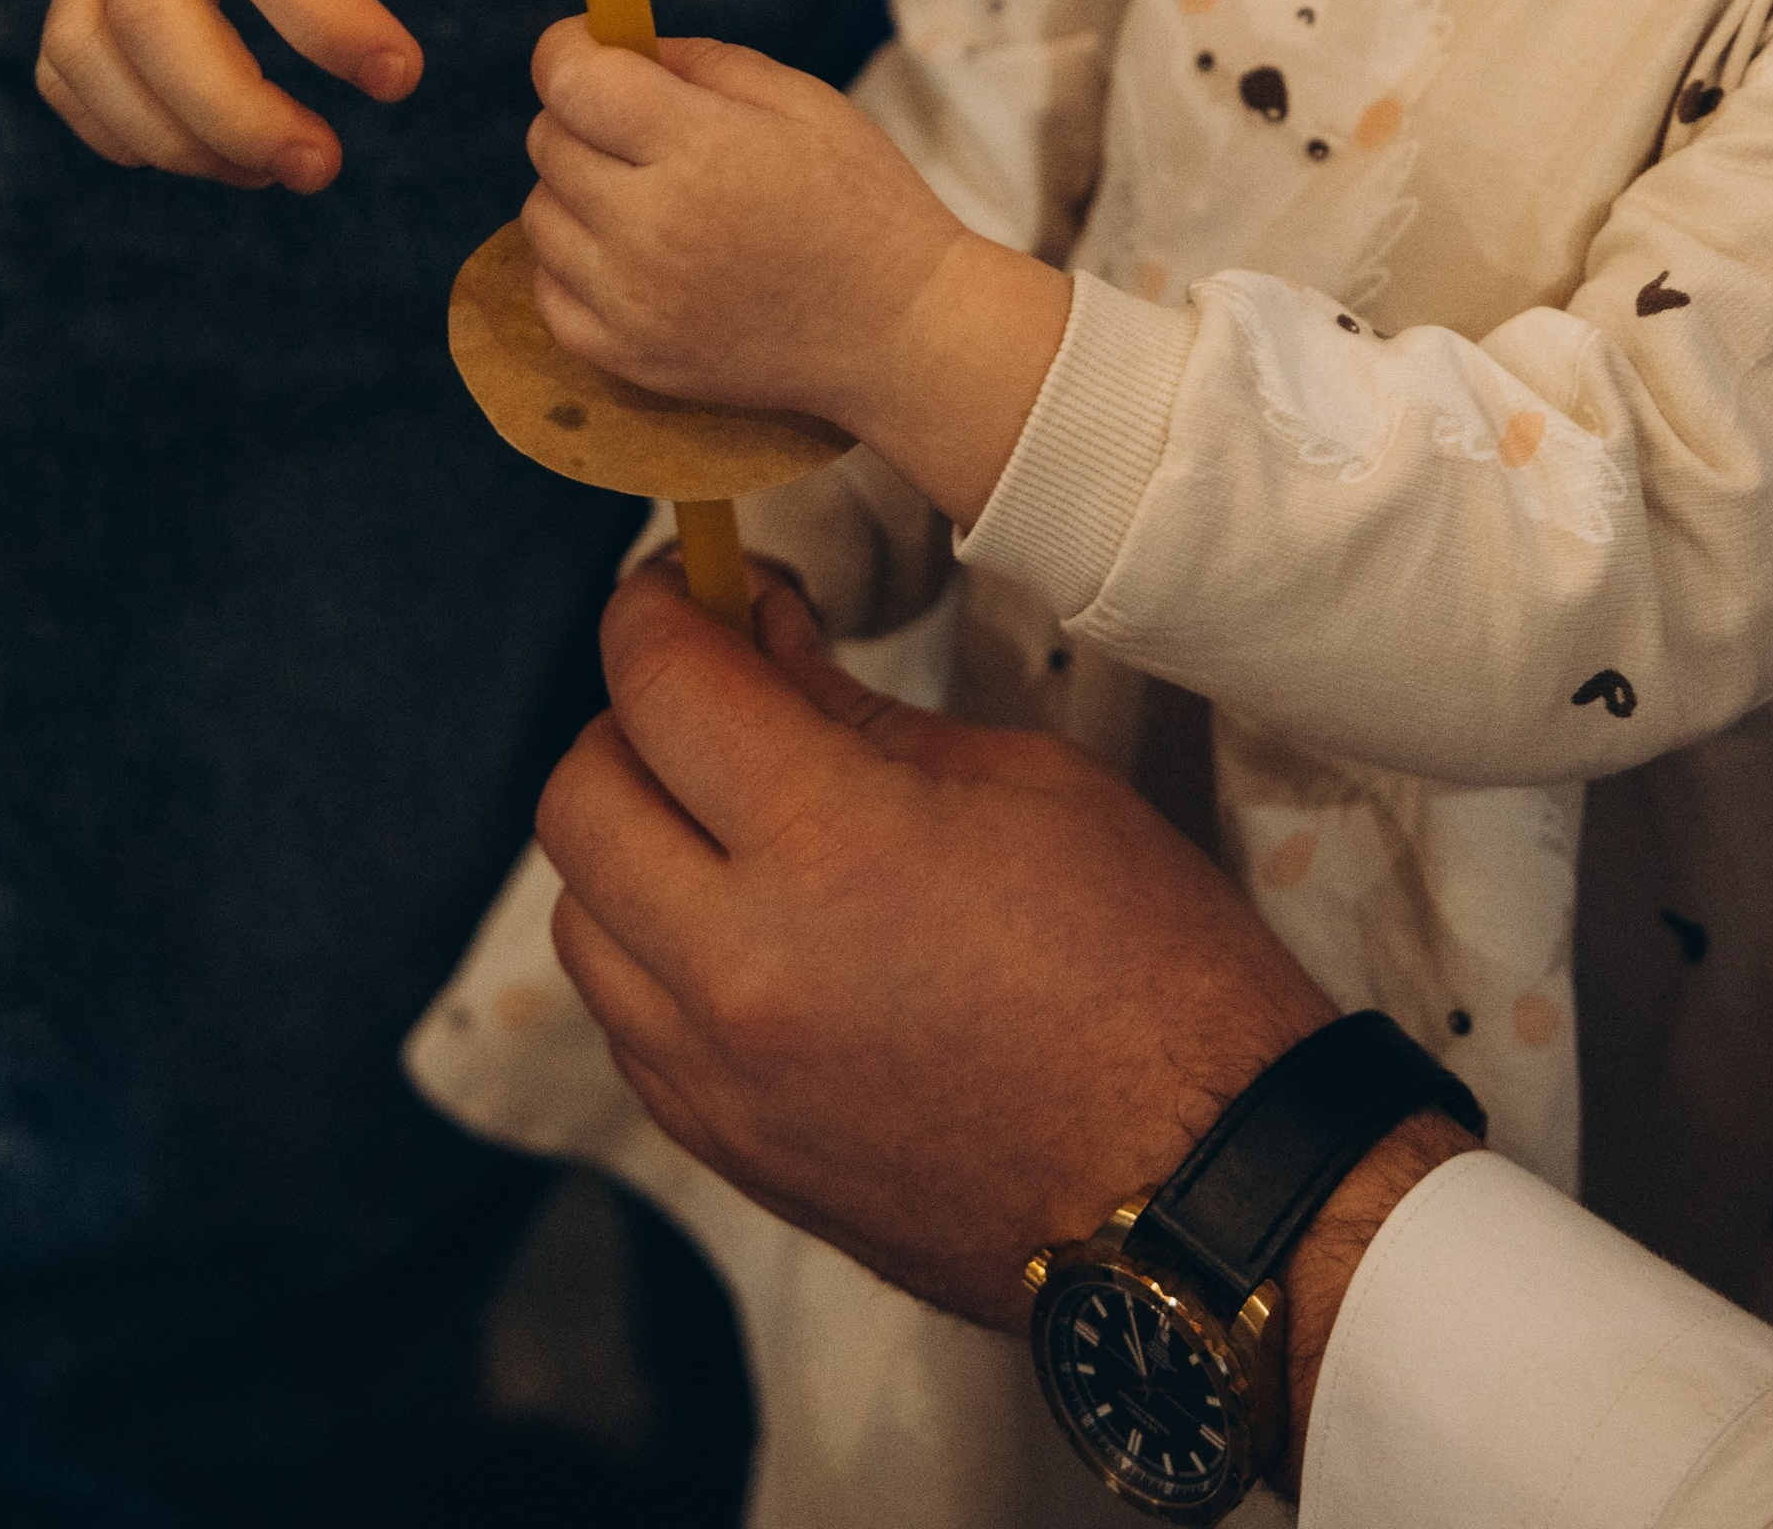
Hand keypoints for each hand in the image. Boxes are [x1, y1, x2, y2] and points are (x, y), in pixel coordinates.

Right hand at [41, 0, 661, 192]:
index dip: (326, 20)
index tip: (405, 74)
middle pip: (150, 13)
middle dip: (229, 113)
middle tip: (324, 168)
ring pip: (91, 47)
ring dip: (173, 133)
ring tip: (278, 167)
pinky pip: (67, 50)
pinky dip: (115, 118)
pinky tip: (205, 146)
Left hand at [523, 21, 1067, 519]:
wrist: (901, 336)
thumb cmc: (865, 205)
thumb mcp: (805, 103)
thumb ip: (705, 63)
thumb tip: (622, 49)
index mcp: (702, 150)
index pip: (572, 81)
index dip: (567, 47)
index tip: (586, 42)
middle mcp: (651, 228)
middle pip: (550, 142)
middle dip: (582, 113)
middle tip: (639, 122)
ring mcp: (633, 302)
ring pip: (540, 214)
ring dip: (577, 189)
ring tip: (646, 192)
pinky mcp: (627, 358)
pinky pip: (549, 289)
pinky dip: (575, 261)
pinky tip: (634, 252)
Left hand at [544, 569, 1474, 1485]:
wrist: (1195, 1189)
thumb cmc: (1149, 963)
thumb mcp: (1025, 781)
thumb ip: (859, 712)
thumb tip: (759, 643)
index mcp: (829, 850)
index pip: (660, 685)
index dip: (656, 605)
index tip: (688, 582)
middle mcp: (738, 971)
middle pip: (577, 799)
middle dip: (631, 715)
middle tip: (713, 687)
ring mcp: (719, 1079)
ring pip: (579, 919)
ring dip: (629, 840)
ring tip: (727, 812)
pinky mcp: (727, 1151)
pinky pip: (626, 1021)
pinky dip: (652, 948)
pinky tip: (745, 921)